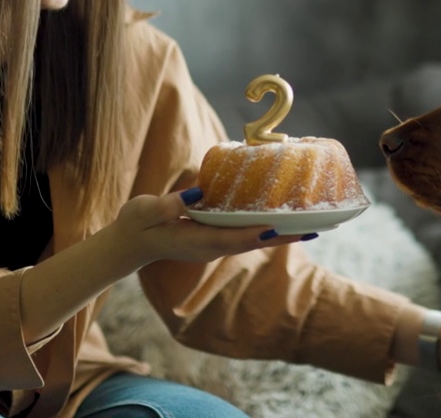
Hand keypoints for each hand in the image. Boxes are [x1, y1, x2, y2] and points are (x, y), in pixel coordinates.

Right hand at [110, 187, 302, 266]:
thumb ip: (169, 203)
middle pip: (253, 242)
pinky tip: (278, 218)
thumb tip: (197, 193)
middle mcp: (211, 247)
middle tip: (313, 228)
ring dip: (278, 233)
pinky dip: (263, 228)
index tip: (281, 226)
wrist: (127, 245)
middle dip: (282, 236)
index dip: (258, 233)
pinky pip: (243, 234)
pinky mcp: (212, 238)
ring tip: (307, 225)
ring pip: (251, 240)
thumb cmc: (135, 225)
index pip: (234, 239)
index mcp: (197, 241)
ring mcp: (213, 245)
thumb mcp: (146, 210)